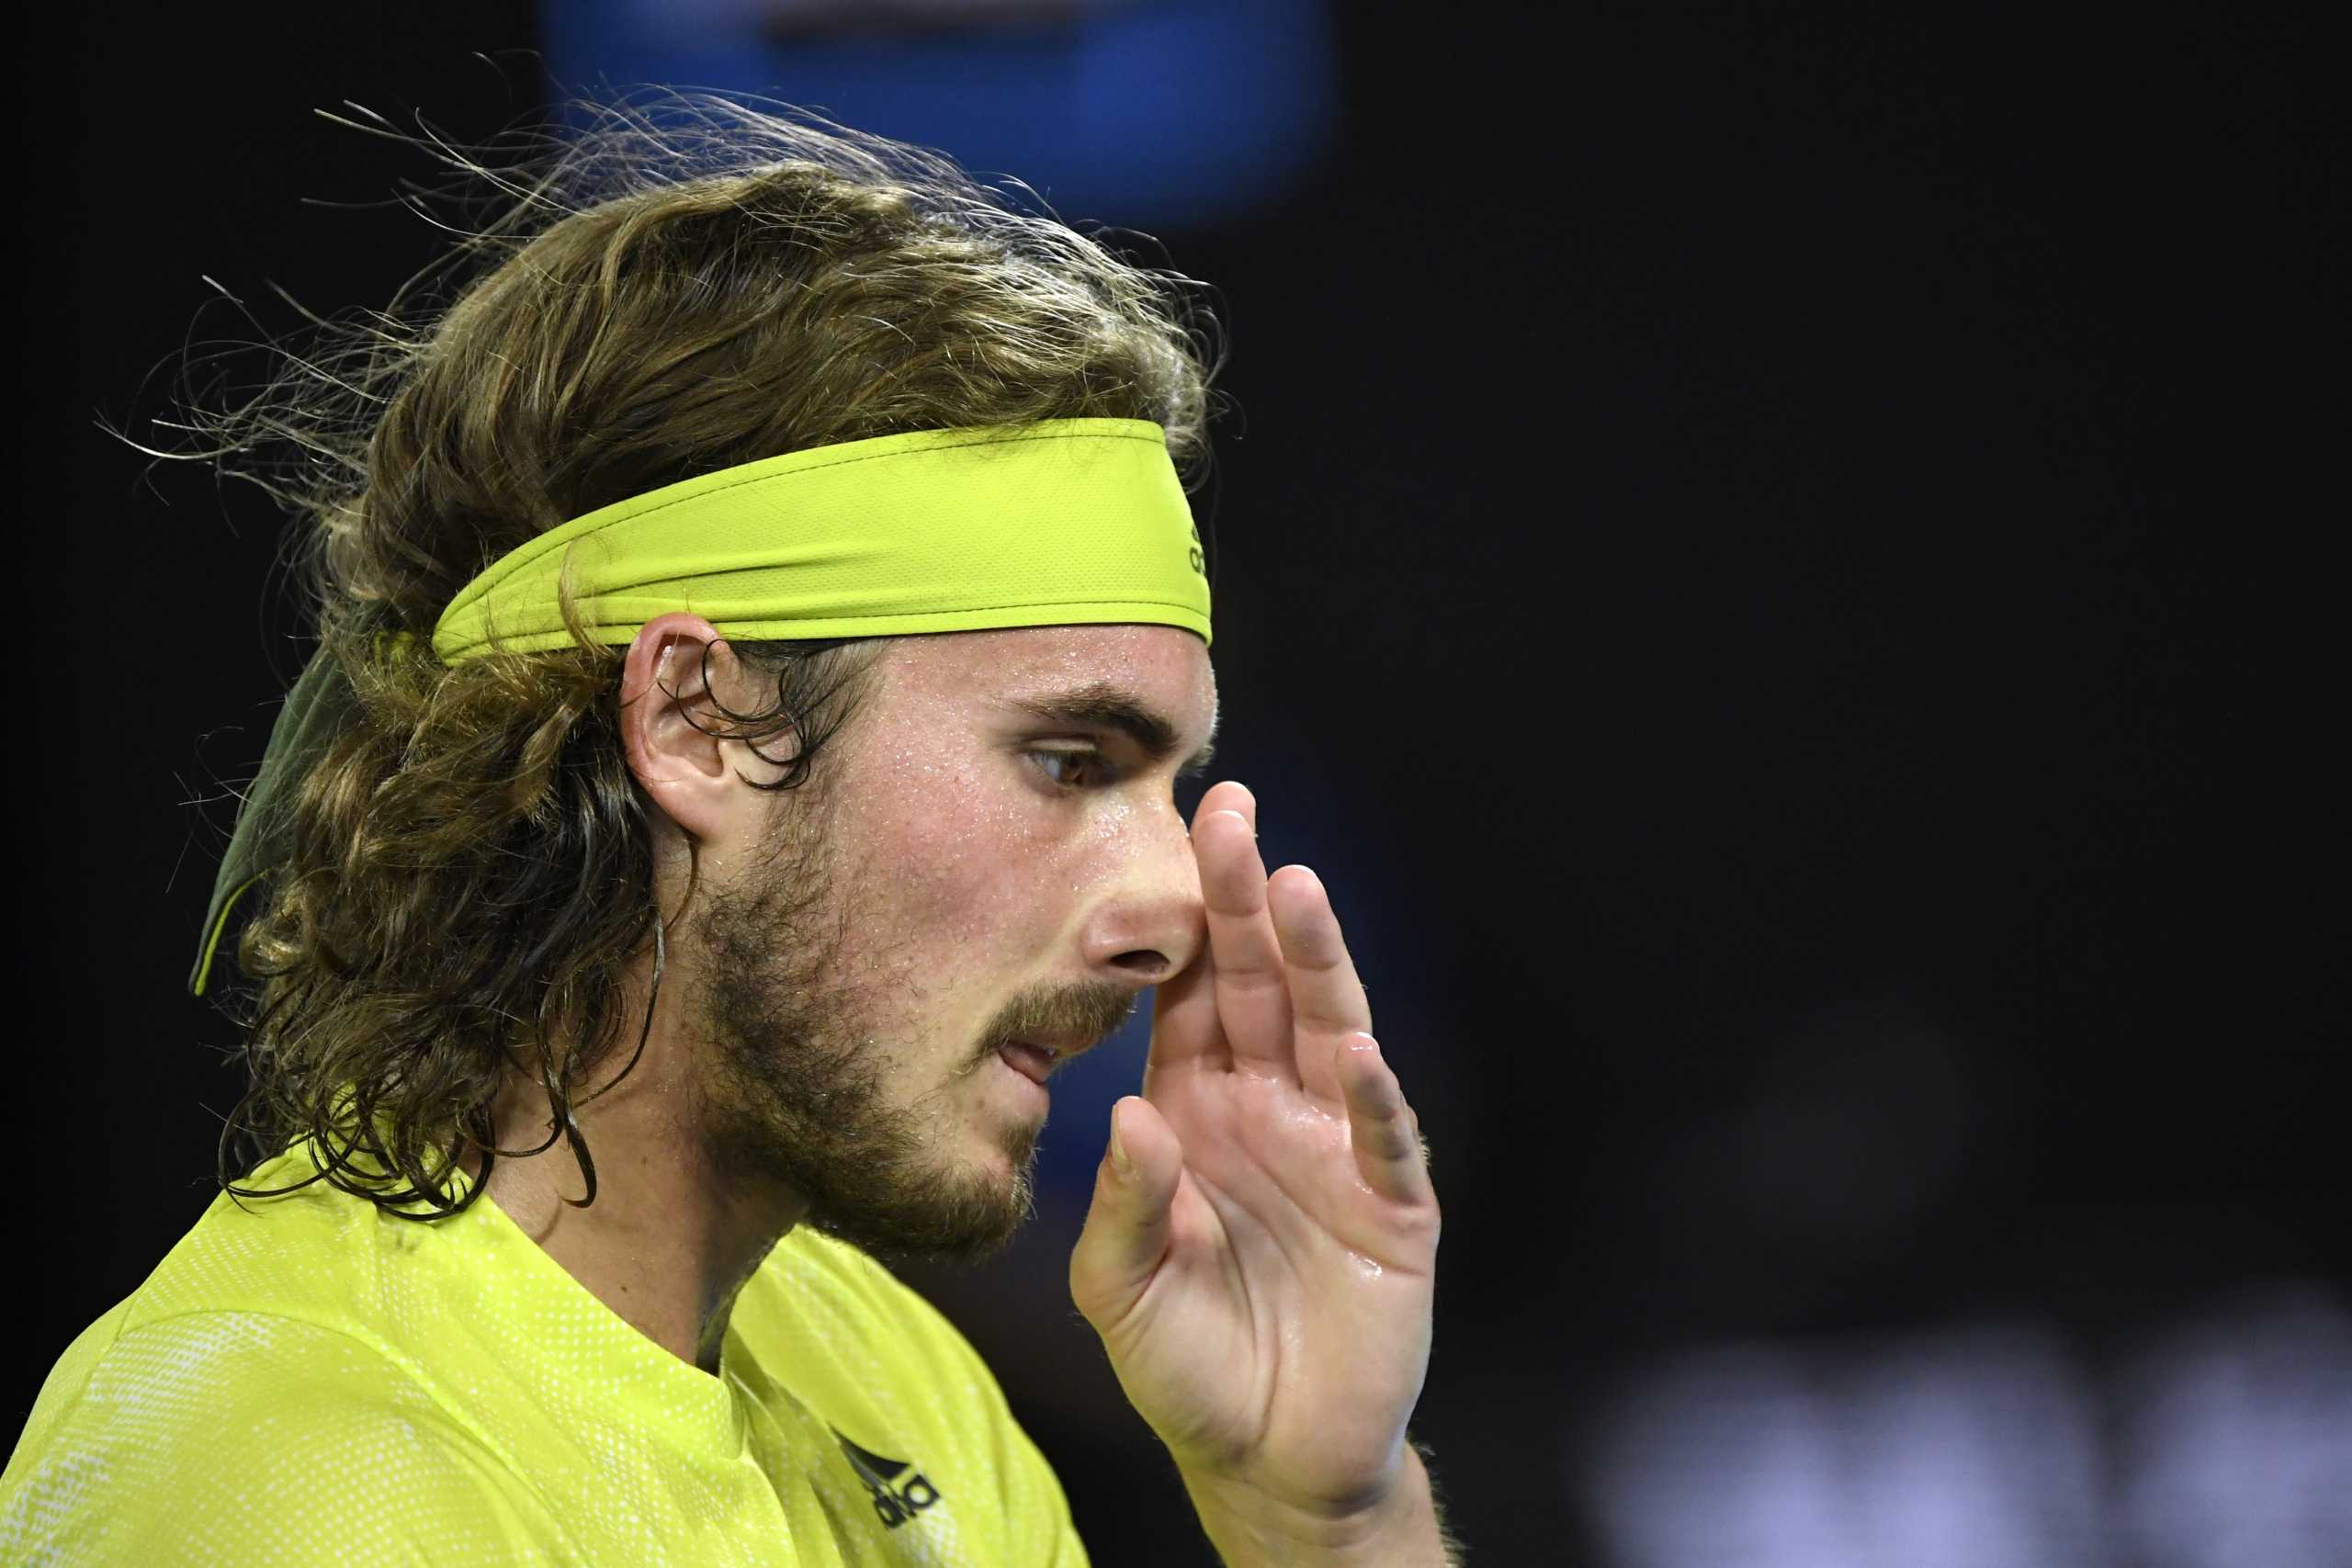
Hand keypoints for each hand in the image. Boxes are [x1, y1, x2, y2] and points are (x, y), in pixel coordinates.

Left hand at [1069, 780, 1441, 1543]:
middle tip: (1232, 814)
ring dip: (1313, 962)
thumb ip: (1119, 1206)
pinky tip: (1348, 1048)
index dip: (1181, 918)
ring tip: (1293, 888)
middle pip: (1258, 985)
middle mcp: (1267, 1107)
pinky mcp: (1391, 1206)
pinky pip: (1379, 1137)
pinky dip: (1367, 1095)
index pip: (1187, 993)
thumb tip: (1128, 1113)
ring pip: (1326, 1031)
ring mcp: (1334, 1147)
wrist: (1269, 1459)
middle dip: (1245, 901)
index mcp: (1195, 1107)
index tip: (1172, 834)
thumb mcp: (1119, 1291)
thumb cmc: (1187, 1363)